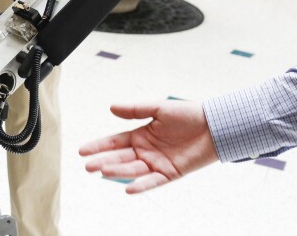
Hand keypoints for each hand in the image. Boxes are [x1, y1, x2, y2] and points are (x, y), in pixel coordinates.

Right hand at [79, 100, 218, 192]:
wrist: (213, 125)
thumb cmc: (188, 114)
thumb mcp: (158, 108)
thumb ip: (135, 110)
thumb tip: (111, 108)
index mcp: (141, 134)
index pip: (115, 142)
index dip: (99, 146)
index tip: (82, 150)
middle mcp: (146, 150)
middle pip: (120, 157)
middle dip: (103, 161)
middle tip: (87, 166)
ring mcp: (157, 163)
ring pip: (133, 169)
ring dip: (117, 171)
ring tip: (102, 171)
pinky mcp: (171, 173)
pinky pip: (154, 181)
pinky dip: (142, 185)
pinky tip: (129, 188)